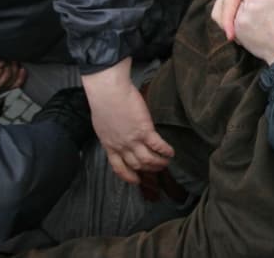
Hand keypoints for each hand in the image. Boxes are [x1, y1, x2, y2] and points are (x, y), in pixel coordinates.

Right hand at [0, 55, 25, 96]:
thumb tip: (0, 62)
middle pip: (8, 75)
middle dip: (8, 63)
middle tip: (4, 56)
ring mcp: (2, 91)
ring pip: (14, 78)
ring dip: (14, 66)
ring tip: (8, 60)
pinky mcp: (8, 89)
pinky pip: (19, 82)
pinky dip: (21, 74)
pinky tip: (20, 67)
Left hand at [82, 58, 173, 183]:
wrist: (108, 92)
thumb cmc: (102, 101)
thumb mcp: (103, 123)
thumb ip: (111, 132)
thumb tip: (118, 133)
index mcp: (109, 145)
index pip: (119, 167)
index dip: (128, 176)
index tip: (136, 180)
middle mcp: (121, 146)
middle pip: (136, 164)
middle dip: (148, 169)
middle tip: (157, 169)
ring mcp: (133, 140)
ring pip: (148, 159)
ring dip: (158, 163)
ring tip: (166, 162)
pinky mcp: (145, 130)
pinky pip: (157, 145)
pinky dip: (165, 150)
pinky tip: (171, 151)